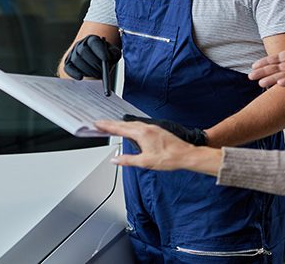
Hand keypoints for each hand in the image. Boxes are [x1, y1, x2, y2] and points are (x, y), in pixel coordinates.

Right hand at [63, 35, 120, 79]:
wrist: (95, 62)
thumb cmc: (105, 57)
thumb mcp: (113, 53)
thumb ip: (114, 52)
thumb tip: (110, 55)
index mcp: (92, 39)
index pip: (94, 42)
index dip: (99, 50)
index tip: (106, 59)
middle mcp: (81, 44)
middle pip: (83, 51)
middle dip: (94, 62)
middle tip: (102, 71)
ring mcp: (73, 53)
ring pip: (77, 60)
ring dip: (88, 69)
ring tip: (97, 74)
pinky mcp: (68, 63)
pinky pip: (68, 68)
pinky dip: (74, 73)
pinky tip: (81, 77)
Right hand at [94, 119, 220, 173]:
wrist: (186, 155)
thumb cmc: (169, 158)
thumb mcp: (145, 162)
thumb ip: (128, 160)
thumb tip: (115, 159)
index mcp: (142, 134)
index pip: (120, 128)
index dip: (107, 126)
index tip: (97, 124)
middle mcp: (147, 128)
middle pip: (125, 124)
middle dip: (112, 124)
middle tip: (101, 123)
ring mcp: (153, 128)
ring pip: (133, 124)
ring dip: (122, 124)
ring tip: (112, 126)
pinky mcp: (158, 130)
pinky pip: (140, 125)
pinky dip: (131, 126)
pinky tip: (131, 130)